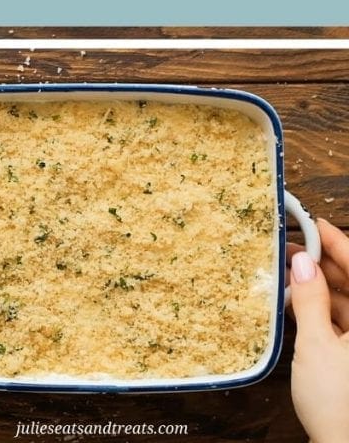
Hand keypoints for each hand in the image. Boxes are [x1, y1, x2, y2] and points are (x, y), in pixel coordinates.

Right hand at [288, 219, 348, 442]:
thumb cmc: (339, 406)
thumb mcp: (318, 346)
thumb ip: (311, 300)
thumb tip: (302, 262)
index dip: (335, 241)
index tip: (312, 223)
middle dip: (322, 264)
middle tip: (290, 249)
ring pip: (348, 304)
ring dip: (320, 289)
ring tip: (287, 277)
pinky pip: (343, 325)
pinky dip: (322, 313)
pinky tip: (297, 307)